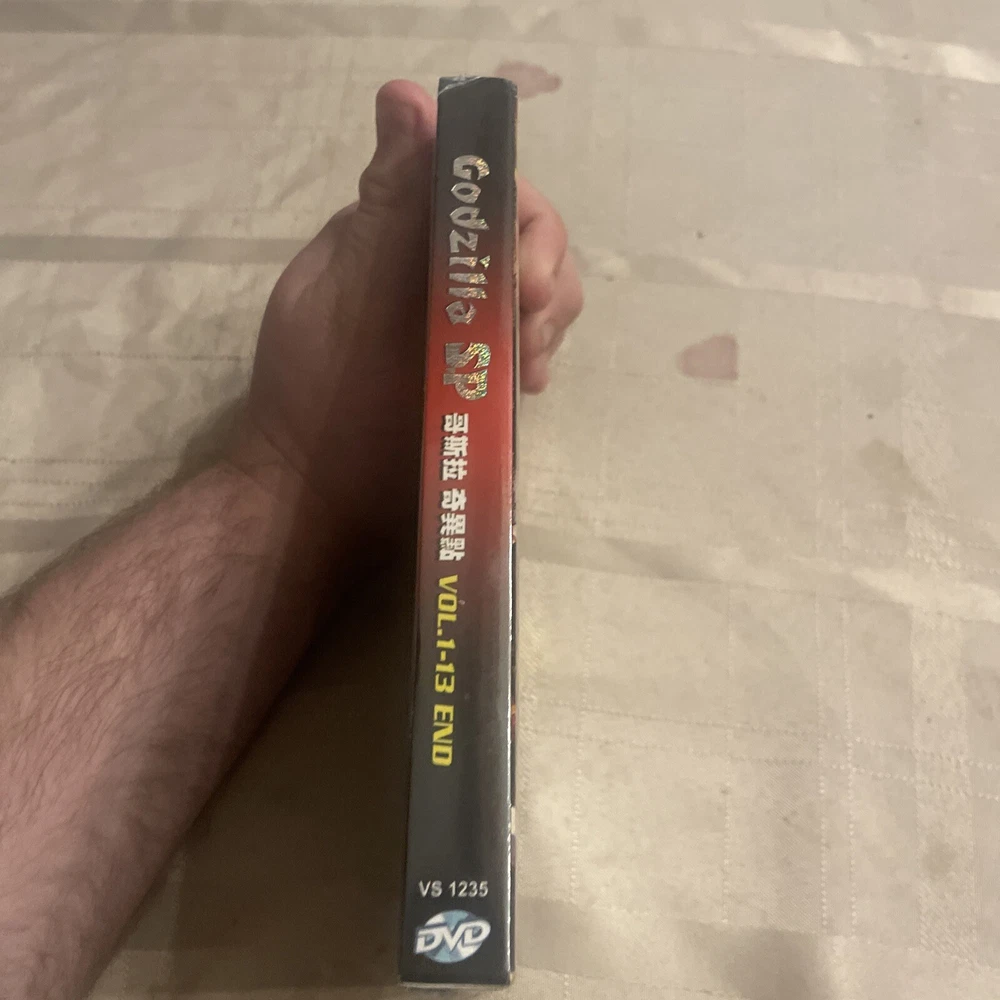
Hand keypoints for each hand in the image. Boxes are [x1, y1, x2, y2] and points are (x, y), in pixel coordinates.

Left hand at [230, 80, 582, 544]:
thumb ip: (387, 206)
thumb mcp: (348, 296)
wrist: (319, 500)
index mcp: (397, 232)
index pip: (484, 188)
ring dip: (549, 320)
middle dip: (546, 279)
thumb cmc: (324, 400)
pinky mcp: (478, 363)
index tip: (527, 279)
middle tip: (530, 340)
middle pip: (524, 236)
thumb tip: (407, 95)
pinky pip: (530, 338)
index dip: (522, 221)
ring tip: (527, 369)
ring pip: (538, 288)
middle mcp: (432, 264)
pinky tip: (528, 383)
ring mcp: (460, 316)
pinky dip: (539, 352)